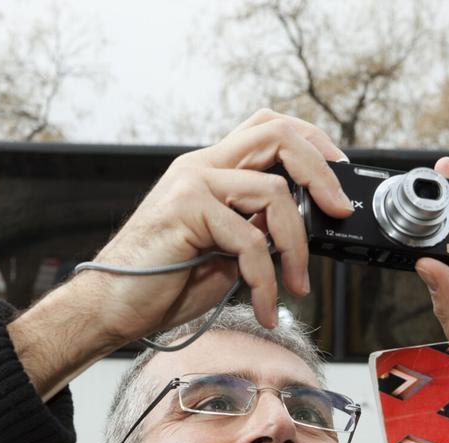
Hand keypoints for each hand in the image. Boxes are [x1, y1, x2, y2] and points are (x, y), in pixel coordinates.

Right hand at [81, 109, 352, 339]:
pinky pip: (250, 240)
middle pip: (278, 134)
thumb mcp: (225, 251)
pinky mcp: (187, 209)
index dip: (312, 143)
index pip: (268, 129)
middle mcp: (201, 166)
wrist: (111, 307)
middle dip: (321, 172)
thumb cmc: (161, 283)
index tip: (337, 178)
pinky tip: (264, 305)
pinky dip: (266, 280)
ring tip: (295, 285)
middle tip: (337, 212)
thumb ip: (258, 230)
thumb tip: (301, 232)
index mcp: (210, 169)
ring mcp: (192, 183)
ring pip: (274, 191)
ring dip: (297, 246)